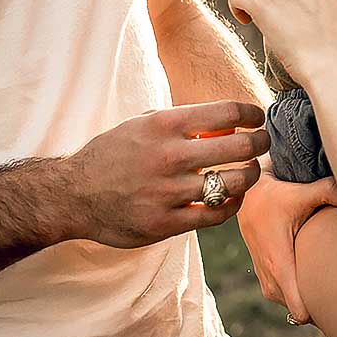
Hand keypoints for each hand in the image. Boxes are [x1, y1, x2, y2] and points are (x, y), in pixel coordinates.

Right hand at [57, 99, 267, 247]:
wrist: (72, 195)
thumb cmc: (114, 154)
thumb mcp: (143, 124)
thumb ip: (183, 122)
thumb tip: (230, 122)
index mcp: (163, 125)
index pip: (226, 112)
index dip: (252, 113)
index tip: (258, 117)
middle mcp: (169, 157)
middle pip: (240, 147)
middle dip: (261, 143)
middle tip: (263, 143)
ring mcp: (168, 193)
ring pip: (233, 183)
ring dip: (250, 175)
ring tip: (249, 170)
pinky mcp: (165, 224)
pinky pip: (216, 215)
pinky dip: (232, 204)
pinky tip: (231, 196)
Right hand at [236, 173, 336, 322]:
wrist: (249, 199)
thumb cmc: (277, 197)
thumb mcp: (302, 193)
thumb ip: (329, 192)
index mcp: (280, 264)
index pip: (299, 310)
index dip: (320, 313)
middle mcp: (271, 278)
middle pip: (300, 314)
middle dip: (320, 309)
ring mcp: (266, 282)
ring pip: (293, 308)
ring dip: (310, 302)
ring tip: (336, 290)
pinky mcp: (267, 280)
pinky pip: (287, 300)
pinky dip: (300, 296)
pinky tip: (319, 284)